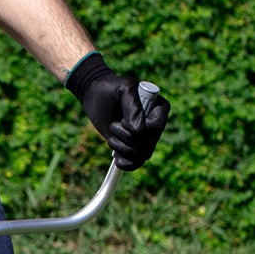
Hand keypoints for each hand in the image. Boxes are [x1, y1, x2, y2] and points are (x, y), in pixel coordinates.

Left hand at [65, 53, 169, 170]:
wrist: (96, 96)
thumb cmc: (111, 89)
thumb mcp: (123, 91)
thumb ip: (133, 107)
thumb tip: (139, 131)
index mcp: (159, 109)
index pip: (155, 129)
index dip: (138, 130)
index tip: (122, 120)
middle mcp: (155, 125)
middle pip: (148, 146)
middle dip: (126, 140)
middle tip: (113, 126)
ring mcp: (145, 138)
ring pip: (141, 156)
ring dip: (121, 149)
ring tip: (111, 137)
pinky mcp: (134, 147)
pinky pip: (136, 164)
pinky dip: (125, 163)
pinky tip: (115, 156)